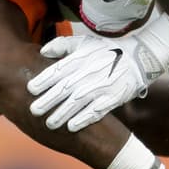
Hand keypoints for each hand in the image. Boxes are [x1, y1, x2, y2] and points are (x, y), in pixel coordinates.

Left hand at [27, 11, 168, 131]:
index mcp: (80, 59)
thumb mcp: (84, 42)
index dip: (43, 80)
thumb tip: (42, 51)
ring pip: (78, 102)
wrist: (138, 58)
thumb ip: (62, 45)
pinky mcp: (113, 98)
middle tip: (34, 110)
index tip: (30, 89)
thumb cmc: (105, 51)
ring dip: (63, 114)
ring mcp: (101, 87)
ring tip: (49, 123)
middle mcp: (89, 73)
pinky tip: (72, 126)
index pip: (58, 70)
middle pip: (65, 88)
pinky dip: (84, 119)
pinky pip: (97, 111)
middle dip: (48, 100)